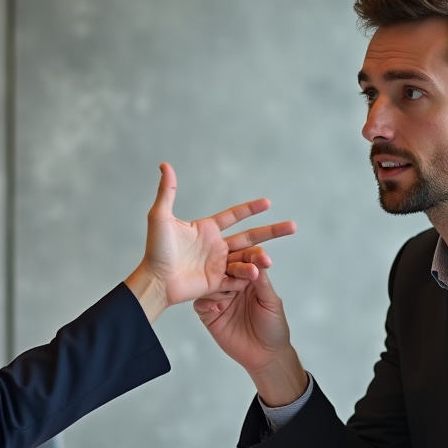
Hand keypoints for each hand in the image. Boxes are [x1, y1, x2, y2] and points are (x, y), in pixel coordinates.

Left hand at [124, 162, 295, 321]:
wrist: (155, 280)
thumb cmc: (156, 250)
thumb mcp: (161, 216)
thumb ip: (167, 191)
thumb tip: (165, 165)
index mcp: (206, 229)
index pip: (234, 216)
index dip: (251, 209)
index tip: (268, 202)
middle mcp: (216, 246)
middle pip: (250, 236)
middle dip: (272, 231)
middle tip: (293, 226)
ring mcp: (218, 265)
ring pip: (246, 259)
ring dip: (259, 258)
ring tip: (267, 260)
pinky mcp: (217, 283)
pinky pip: (237, 279)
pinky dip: (248, 277)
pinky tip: (258, 274)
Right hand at [193, 268, 306, 404]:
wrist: (265, 356)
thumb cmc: (273, 328)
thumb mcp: (271, 302)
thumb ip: (262, 283)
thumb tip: (257, 263)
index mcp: (249, 280)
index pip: (245, 262)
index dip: (248, 257)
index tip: (254, 257)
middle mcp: (233, 287)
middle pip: (224, 270)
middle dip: (228, 269)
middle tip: (233, 273)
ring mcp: (220, 300)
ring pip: (210, 284)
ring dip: (216, 286)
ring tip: (225, 294)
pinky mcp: (210, 314)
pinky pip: (201, 304)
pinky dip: (205, 303)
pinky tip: (216, 308)